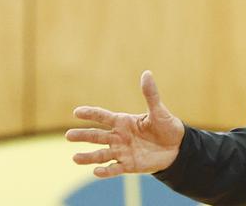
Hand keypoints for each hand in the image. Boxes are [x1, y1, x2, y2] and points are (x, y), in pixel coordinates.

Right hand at [65, 70, 184, 177]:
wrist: (176, 147)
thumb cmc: (166, 126)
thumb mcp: (158, 110)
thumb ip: (150, 94)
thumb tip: (147, 73)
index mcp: (123, 122)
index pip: (103, 117)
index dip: (90, 114)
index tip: (76, 111)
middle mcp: (119, 137)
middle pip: (97, 136)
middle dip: (83, 136)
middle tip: (68, 135)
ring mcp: (122, 152)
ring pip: (101, 154)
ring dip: (88, 156)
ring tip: (75, 158)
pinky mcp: (129, 166)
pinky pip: (114, 169)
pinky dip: (105, 171)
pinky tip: (96, 171)